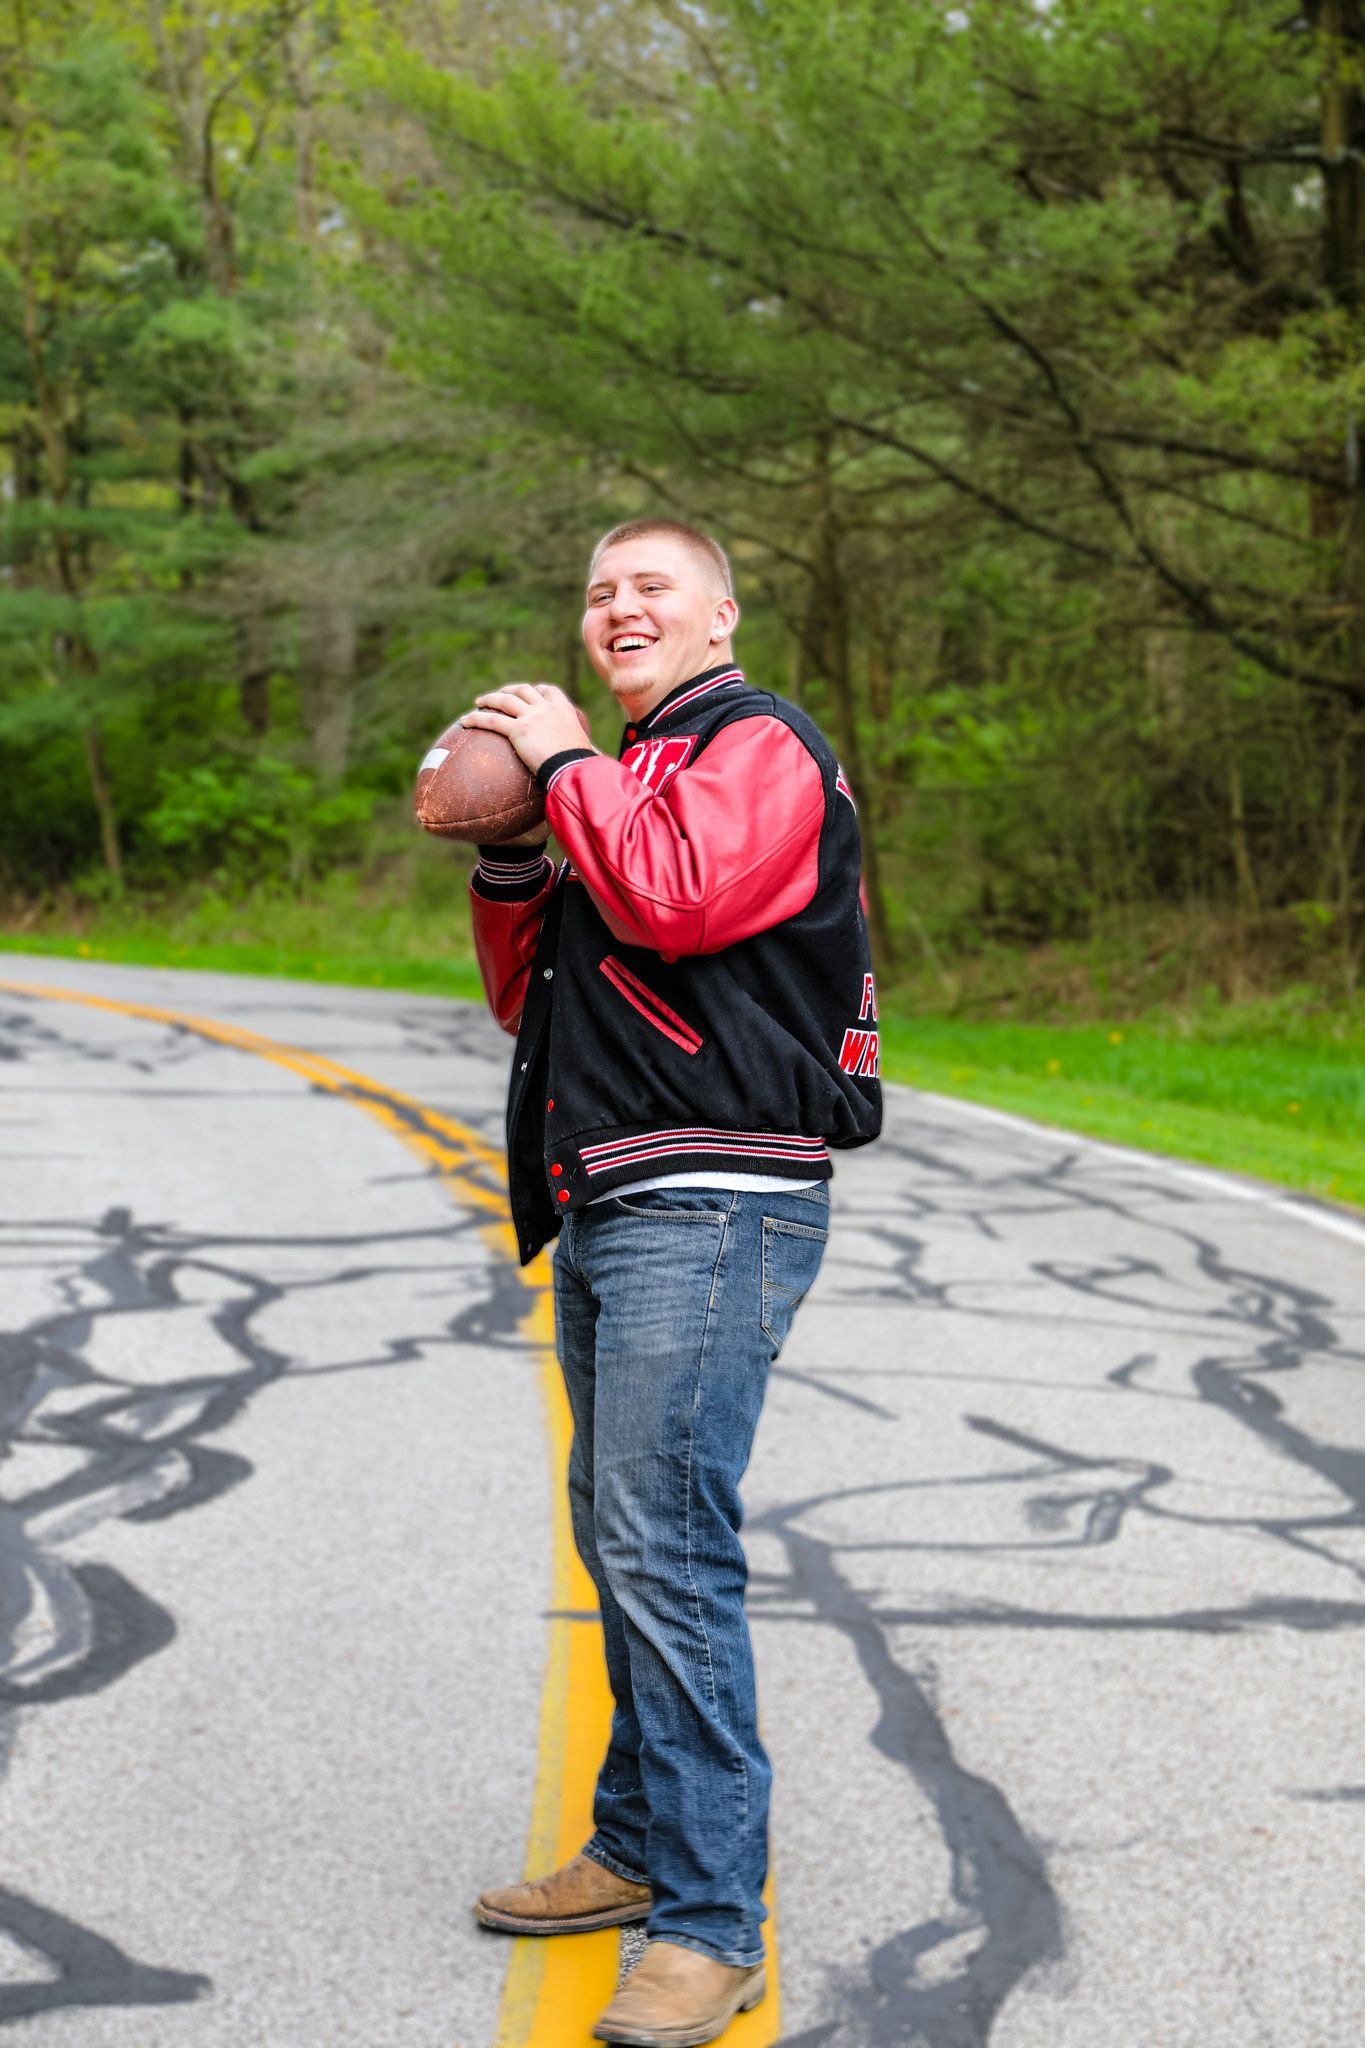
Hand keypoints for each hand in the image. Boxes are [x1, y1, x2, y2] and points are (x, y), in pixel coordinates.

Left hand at [460, 683, 594, 777]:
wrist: (575, 768)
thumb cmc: (585, 766)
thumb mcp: (589, 753)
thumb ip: (590, 754)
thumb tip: (600, 766)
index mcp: (564, 711)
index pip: (550, 691)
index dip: (537, 689)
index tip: (529, 692)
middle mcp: (547, 708)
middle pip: (523, 690)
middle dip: (509, 689)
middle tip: (498, 696)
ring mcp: (531, 717)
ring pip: (505, 700)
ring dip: (490, 699)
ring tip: (478, 702)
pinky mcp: (518, 730)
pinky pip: (491, 720)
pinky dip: (476, 718)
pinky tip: (464, 721)